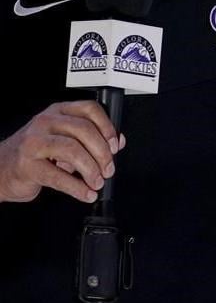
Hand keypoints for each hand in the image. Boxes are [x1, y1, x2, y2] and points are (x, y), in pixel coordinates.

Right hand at [0, 101, 122, 203]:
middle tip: (109, 169)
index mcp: (59, 112)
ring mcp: (34, 142)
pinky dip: (77, 187)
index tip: (115, 145)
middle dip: (102, 153)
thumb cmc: (36, 153)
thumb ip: (91, 138)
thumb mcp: (65, 139)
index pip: (89, 109)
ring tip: (97, 182)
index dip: (107, 127)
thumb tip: (118, 142)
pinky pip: (58, 176)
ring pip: (73, 151)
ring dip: (91, 170)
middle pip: (84, 130)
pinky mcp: (27, 165)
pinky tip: (86, 193)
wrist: (2, 169)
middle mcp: (46, 122)